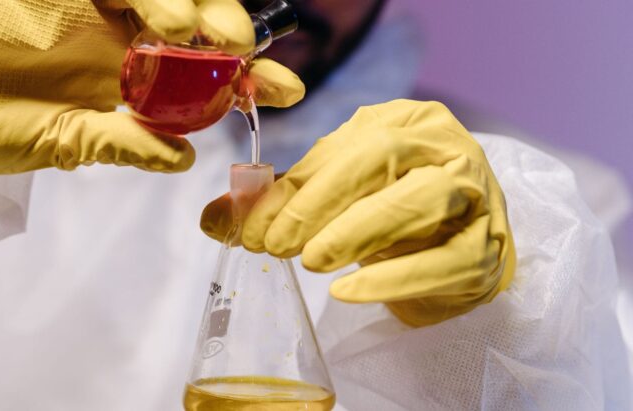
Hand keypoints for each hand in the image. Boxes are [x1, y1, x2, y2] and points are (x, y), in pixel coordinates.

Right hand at [0, 0, 304, 179]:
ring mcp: (91, 6)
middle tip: (237, 49)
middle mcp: (120, 34)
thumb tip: (185, 157)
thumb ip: (122, 143)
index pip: (201, 71)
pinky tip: (158, 12)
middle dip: (224, 30)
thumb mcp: (66, 142)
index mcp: (129, 75)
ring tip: (191, 30)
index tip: (285, 88)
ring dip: (185, 3)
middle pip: (191, 18)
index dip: (246, 75)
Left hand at [201, 100, 515, 325]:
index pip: (345, 146)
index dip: (293, 187)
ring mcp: (477, 197)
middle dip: (320, 203)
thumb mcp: (334, 193)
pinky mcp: (486, 251)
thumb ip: (280, 202)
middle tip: (277, 244)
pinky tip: (346, 292)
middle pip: (384, 158)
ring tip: (311, 261)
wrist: (460, 246)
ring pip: (424, 201)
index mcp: (405, 122)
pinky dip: (393, 279)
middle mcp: (447, 148)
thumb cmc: (389, 211)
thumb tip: (215, 219)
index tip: (250, 225)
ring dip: (357, 232)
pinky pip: (445, 262)